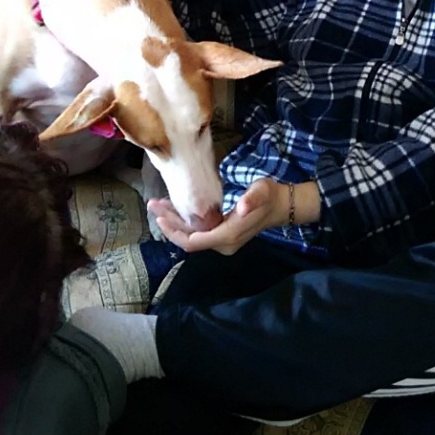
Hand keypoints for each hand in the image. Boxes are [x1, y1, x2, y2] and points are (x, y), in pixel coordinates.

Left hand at [149, 177, 320, 255]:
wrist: (280, 206)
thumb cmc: (269, 196)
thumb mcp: (262, 192)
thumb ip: (253, 199)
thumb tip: (244, 206)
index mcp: (228, 235)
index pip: (193, 241)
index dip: (174, 232)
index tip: (160, 217)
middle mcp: (223, 243)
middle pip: (188, 239)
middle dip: (169, 224)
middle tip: (153, 204)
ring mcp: (222, 241)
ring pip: (191, 235)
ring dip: (175, 221)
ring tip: (159, 204)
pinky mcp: (221, 235)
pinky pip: (198, 232)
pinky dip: (184, 221)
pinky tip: (174, 208)